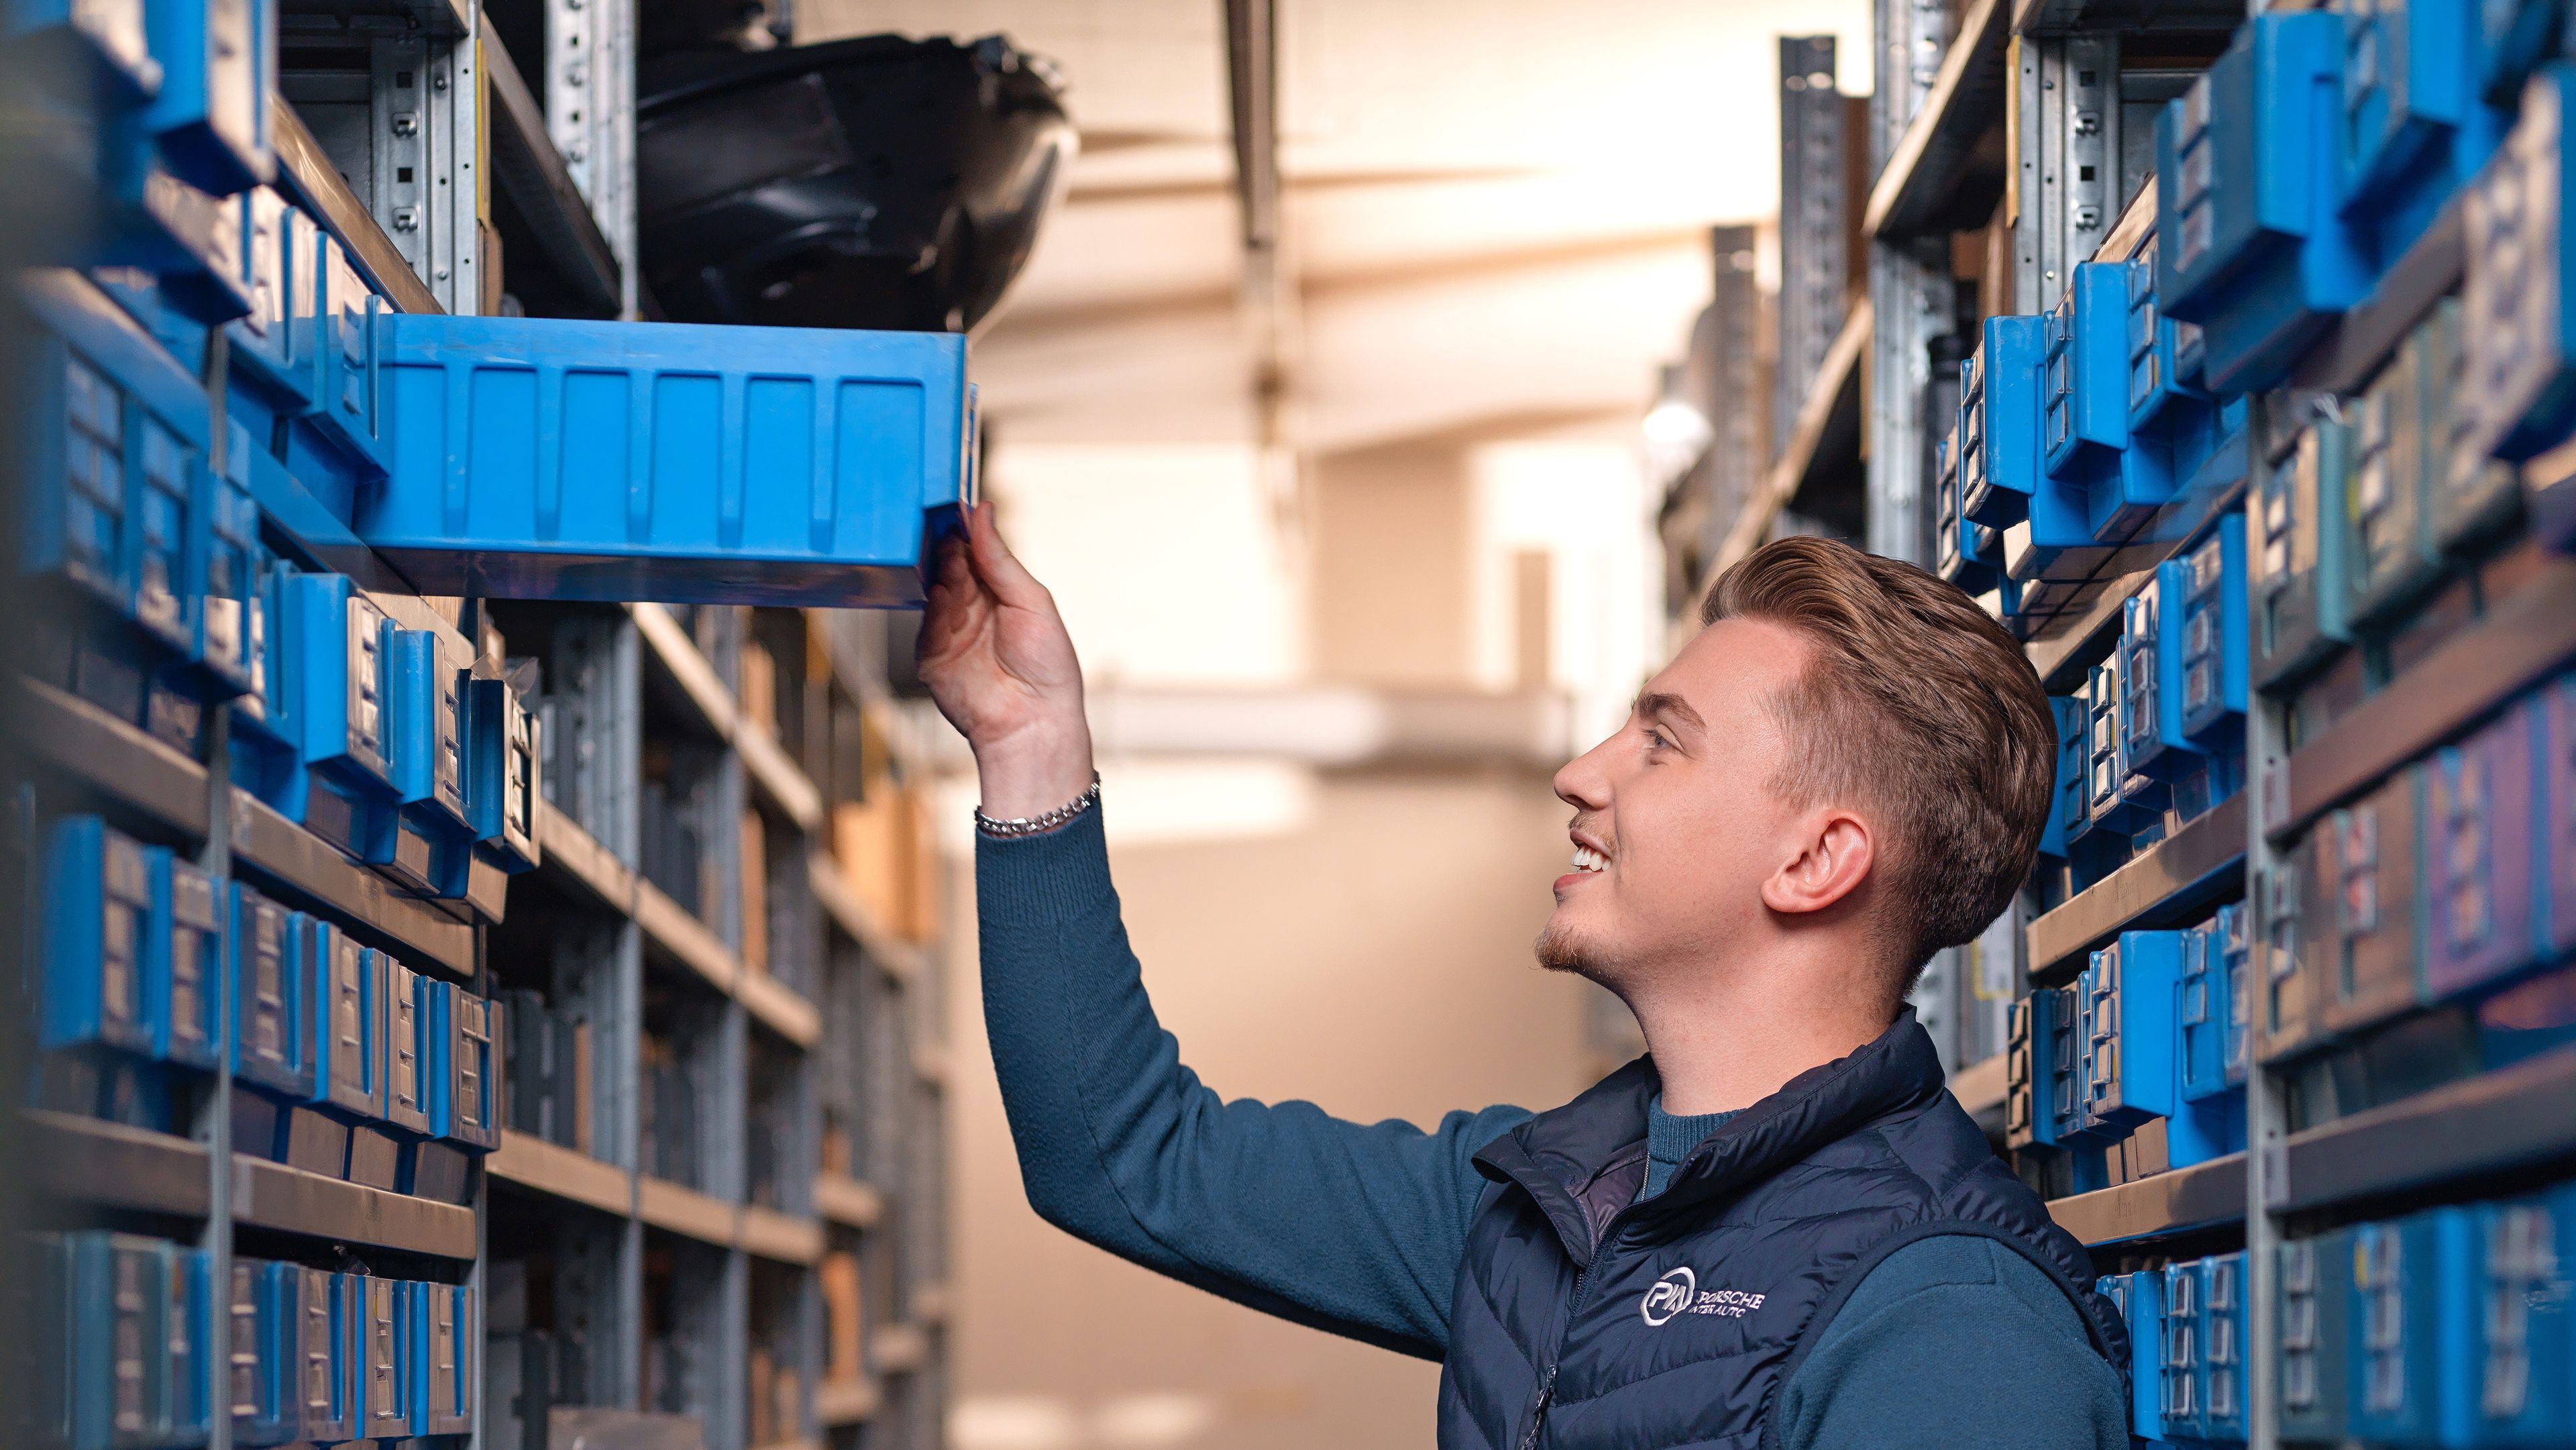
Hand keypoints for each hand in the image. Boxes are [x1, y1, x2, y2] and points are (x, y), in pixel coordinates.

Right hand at [917, 502, 1095, 816]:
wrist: (1034, 721)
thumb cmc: (1047, 665)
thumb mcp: (1031, 600)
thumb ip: (1000, 558)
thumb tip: (982, 511)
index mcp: (1000, 593)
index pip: (975, 552)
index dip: (966, 529)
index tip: (956, 504)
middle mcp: (972, 609)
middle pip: (951, 566)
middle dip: (949, 545)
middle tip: (945, 523)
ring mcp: (949, 631)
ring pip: (936, 589)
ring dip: (941, 570)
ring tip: (947, 552)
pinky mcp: (931, 656)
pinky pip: (926, 622)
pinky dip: (933, 605)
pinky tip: (939, 589)